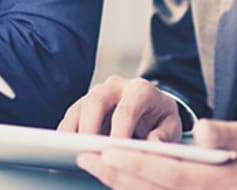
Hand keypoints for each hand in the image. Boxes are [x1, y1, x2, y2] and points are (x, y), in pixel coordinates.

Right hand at [58, 75, 181, 140]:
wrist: (154, 106)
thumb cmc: (161, 118)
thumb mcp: (172, 125)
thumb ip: (164, 135)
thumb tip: (153, 144)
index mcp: (140, 89)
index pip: (126, 108)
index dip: (120, 130)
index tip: (116, 149)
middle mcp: (117, 86)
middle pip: (96, 99)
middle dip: (89, 124)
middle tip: (86, 148)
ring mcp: (100, 93)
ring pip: (81, 105)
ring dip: (73, 128)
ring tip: (68, 150)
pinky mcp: (87, 103)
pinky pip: (73, 114)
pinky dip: (68, 130)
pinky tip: (65, 146)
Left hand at [77, 117, 236, 189]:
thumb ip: (230, 134)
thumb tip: (200, 129)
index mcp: (223, 181)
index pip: (168, 173)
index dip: (134, 163)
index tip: (105, 151)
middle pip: (153, 189)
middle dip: (116, 174)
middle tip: (84, 158)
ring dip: (122, 183)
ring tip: (95, 166)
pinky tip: (122, 180)